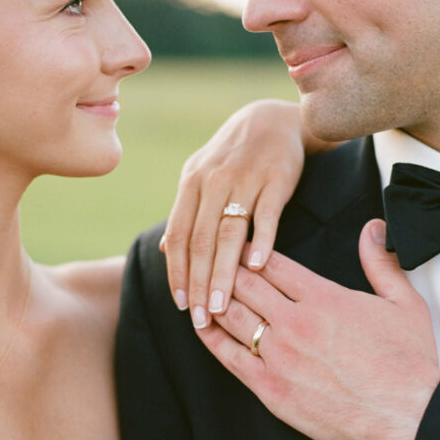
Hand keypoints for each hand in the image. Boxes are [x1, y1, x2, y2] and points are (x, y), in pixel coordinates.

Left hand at [162, 100, 304, 326]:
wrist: (273, 120)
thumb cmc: (234, 156)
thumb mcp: (201, 177)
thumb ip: (185, 213)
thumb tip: (162, 250)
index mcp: (191, 183)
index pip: (178, 235)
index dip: (176, 272)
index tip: (181, 306)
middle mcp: (213, 181)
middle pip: (200, 241)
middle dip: (198, 283)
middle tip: (201, 319)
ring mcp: (245, 179)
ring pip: (228, 234)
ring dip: (223, 273)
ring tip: (222, 307)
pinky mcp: (277, 179)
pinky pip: (266, 214)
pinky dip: (261, 241)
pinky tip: (256, 268)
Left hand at [195, 220, 439, 439]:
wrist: (407, 415)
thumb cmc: (408, 362)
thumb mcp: (403, 302)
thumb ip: (381, 262)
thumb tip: (373, 228)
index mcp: (322, 297)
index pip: (271, 263)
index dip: (250, 250)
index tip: (237, 242)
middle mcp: (295, 321)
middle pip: (244, 284)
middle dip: (224, 268)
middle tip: (208, 258)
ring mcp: (280, 356)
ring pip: (231, 316)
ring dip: (211, 299)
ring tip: (197, 287)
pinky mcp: (271, 389)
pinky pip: (230, 357)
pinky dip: (212, 338)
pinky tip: (201, 326)